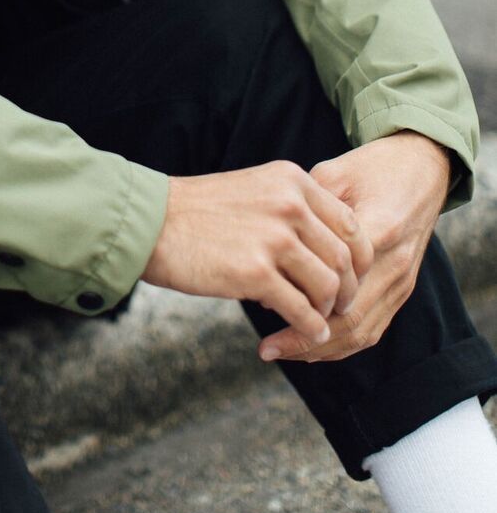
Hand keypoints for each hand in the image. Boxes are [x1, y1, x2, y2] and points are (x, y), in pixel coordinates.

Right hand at [142, 160, 372, 343]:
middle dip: (347, 288)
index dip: (359, 256)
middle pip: (344, 257)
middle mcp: (289, 205)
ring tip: (318, 319)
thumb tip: (324, 245)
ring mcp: (274, 239)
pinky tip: (306, 331)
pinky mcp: (256, 274)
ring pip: (327, 286)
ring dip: (328, 310)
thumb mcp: (255, 189)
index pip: (350, 222)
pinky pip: (302, 310)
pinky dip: (310, 327)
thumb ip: (291, 207)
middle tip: (339, 304)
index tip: (354, 276)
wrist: (152, 222)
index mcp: (292, 181)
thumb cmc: (198, 210)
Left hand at [257, 132, 451, 364]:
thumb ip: (307, 212)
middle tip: (266, 347)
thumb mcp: (334, 174)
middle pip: (350, 317)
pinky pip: (373, 328)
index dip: (297, 293)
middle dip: (306, 338)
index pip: (335, 276)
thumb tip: (272, 254)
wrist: (422, 168)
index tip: (260, 298)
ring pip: (363, 331)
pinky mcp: (403, 289)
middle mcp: (396, 262)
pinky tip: (309, 346)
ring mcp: (403, 281)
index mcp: (379, 227)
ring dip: (321, 348)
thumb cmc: (372, 167)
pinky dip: (341, 343)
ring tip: (281, 351)